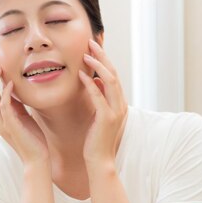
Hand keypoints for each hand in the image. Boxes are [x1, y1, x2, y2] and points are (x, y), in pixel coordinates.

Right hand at [0, 58, 48, 163]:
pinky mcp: (11, 127)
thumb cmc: (31, 137)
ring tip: (0, 68)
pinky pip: (4, 108)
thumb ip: (14, 103)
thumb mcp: (21, 115)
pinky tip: (12, 84)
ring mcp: (1, 124)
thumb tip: (12, 87)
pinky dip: (6, 94)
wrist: (37, 158)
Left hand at [79, 39, 127, 167]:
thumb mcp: (97, 114)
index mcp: (118, 102)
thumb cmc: (95, 138)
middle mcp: (120, 104)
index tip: (93, 46)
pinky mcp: (107, 118)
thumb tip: (94, 80)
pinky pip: (99, 96)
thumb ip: (98, 97)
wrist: (99, 160)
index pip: (113, 75)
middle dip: (102, 56)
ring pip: (110, 81)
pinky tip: (81, 74)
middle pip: (113, 73)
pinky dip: (90, 84)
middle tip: (91, 42)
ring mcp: (116, 111)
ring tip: (85, 54)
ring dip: (97, 66)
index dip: (104, 59)